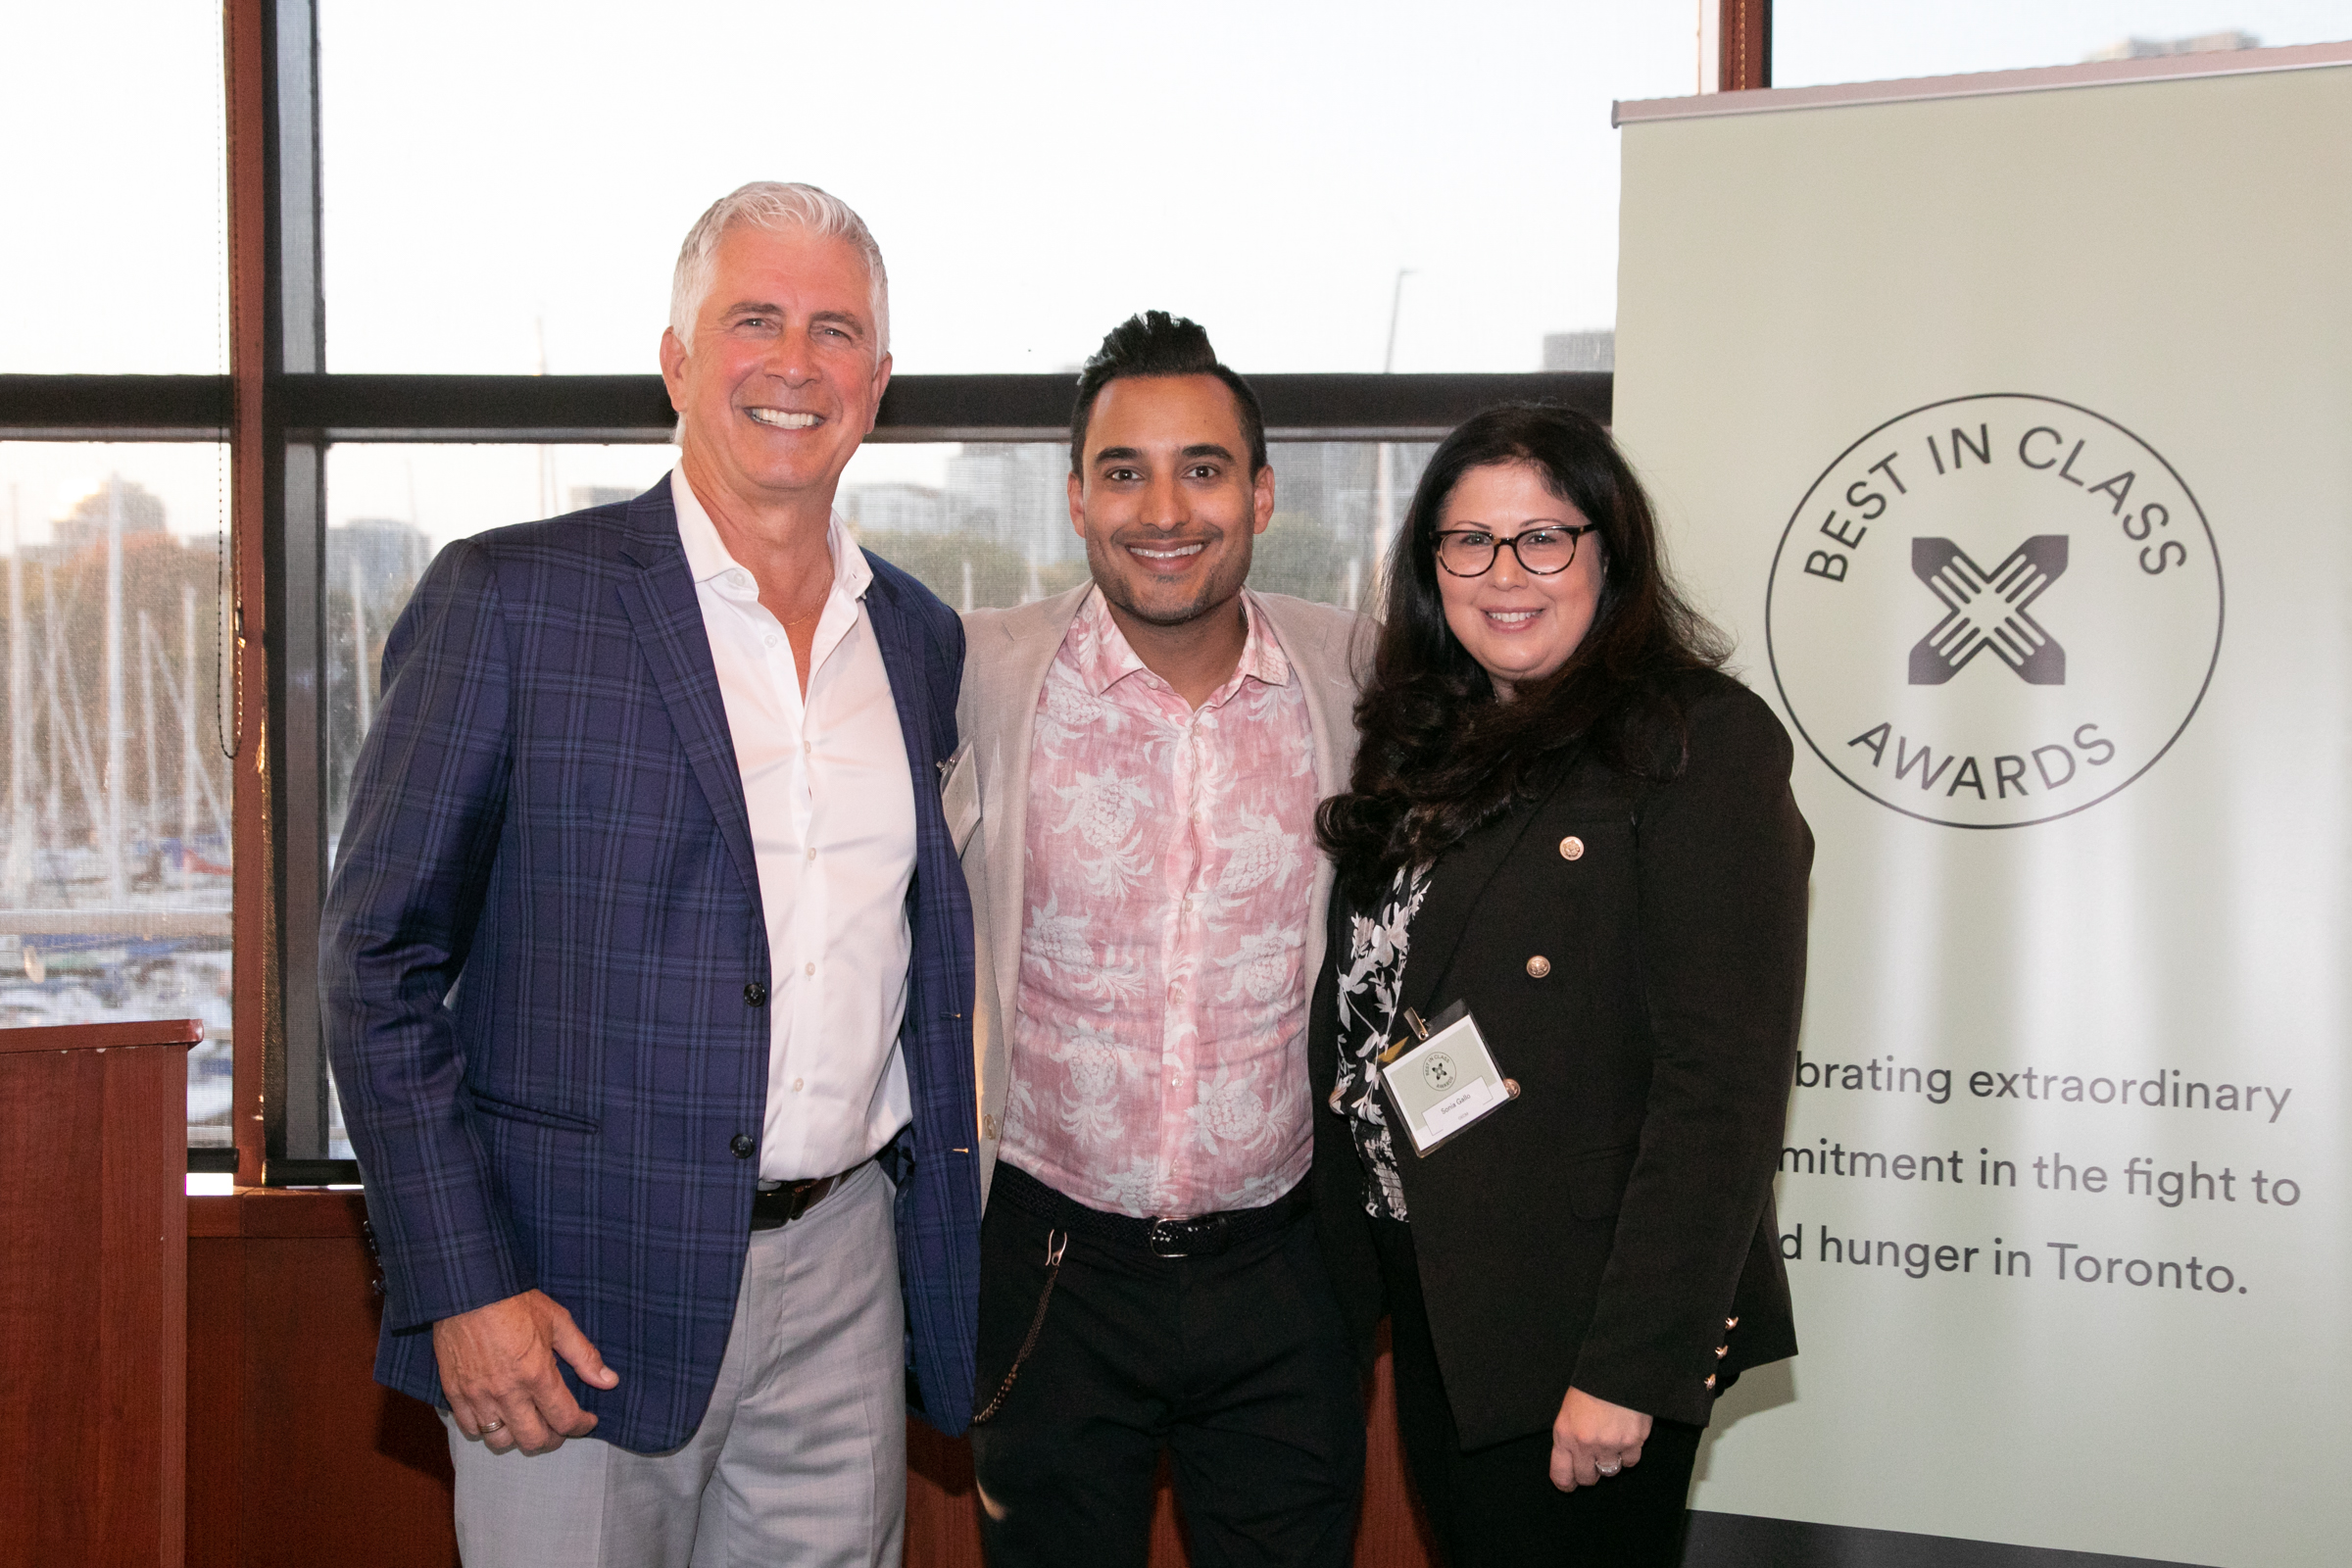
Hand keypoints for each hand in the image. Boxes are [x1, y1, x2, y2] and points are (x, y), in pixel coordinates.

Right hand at [434, 1289, 617, 1455]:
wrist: (470, 1289)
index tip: (587, 1421)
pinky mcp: (454, 1393)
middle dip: (552, 1439)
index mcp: (537, 1375)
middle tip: (558, 1428)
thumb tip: (609, 1381)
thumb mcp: (558, 1321)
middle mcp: (507, 1392)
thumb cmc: (515, 1302)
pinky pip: (470, 1429)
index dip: (581, 1426)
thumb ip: (584, 1355)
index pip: (565, 1420)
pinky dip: (486, 1429)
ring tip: (527, 1423)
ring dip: (518, 1437)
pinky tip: (498, 1416)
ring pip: (500, 1441)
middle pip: (533, 1440)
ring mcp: (478, 1396)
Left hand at [1549, 1385, 1652, 1491]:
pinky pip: (1630, 1461)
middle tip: (1593, 1460)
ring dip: (1610, 1462)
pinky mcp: (1633, 1441)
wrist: (1617, 1368)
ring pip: (1610, 1471)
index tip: (1570, 1485)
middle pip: (1587, 1478)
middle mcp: (1586, 1444)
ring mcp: (1611, 1445)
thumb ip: (1569, 1437)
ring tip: (1611, 1442)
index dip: (1566, 1483)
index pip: (1561, 1474)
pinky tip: (1626, 1437)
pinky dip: (1628, 1454)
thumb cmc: (1590, 1386)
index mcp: (1565, 1434)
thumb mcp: (1568, 1410)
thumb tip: (1574, 1462)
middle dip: (1590, 1473)